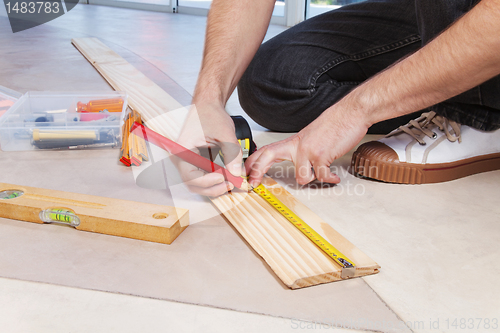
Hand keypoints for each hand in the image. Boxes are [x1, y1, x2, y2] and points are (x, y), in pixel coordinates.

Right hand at [174, 103, 242, 196]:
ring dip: (215, 186)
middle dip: (212, 188)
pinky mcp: (198, 162)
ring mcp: (189, 162)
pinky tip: (229, 177)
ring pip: (199, 184)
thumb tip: (236, 173)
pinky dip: (216, 180)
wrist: (209, 105)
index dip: (207, 182)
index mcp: (182, 150)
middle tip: (231, 184)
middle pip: (193, 184)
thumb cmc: (210, 114)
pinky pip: (205, 177)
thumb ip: (231, 153)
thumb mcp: (225, 133)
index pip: (189, 176)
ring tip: (232, 181)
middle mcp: (183, 159)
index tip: (224, 178)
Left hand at [245, 105, 369, 186]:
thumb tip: (297, 162)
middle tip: (253, 184)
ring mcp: (308, 151)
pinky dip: (330, 179)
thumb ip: (300, 148)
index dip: (254, 162)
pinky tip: (334, 177)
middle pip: (268, 156)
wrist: (350, 113)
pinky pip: (322, 177)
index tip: (247, 173)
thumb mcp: (310, 136)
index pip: (267, 150)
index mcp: (293, 141)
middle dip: (257, 171)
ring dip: (313, 179)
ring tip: (323, 174)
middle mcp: (297, 146)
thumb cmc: (334, 124)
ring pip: (301, 178)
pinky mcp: (321, 156)